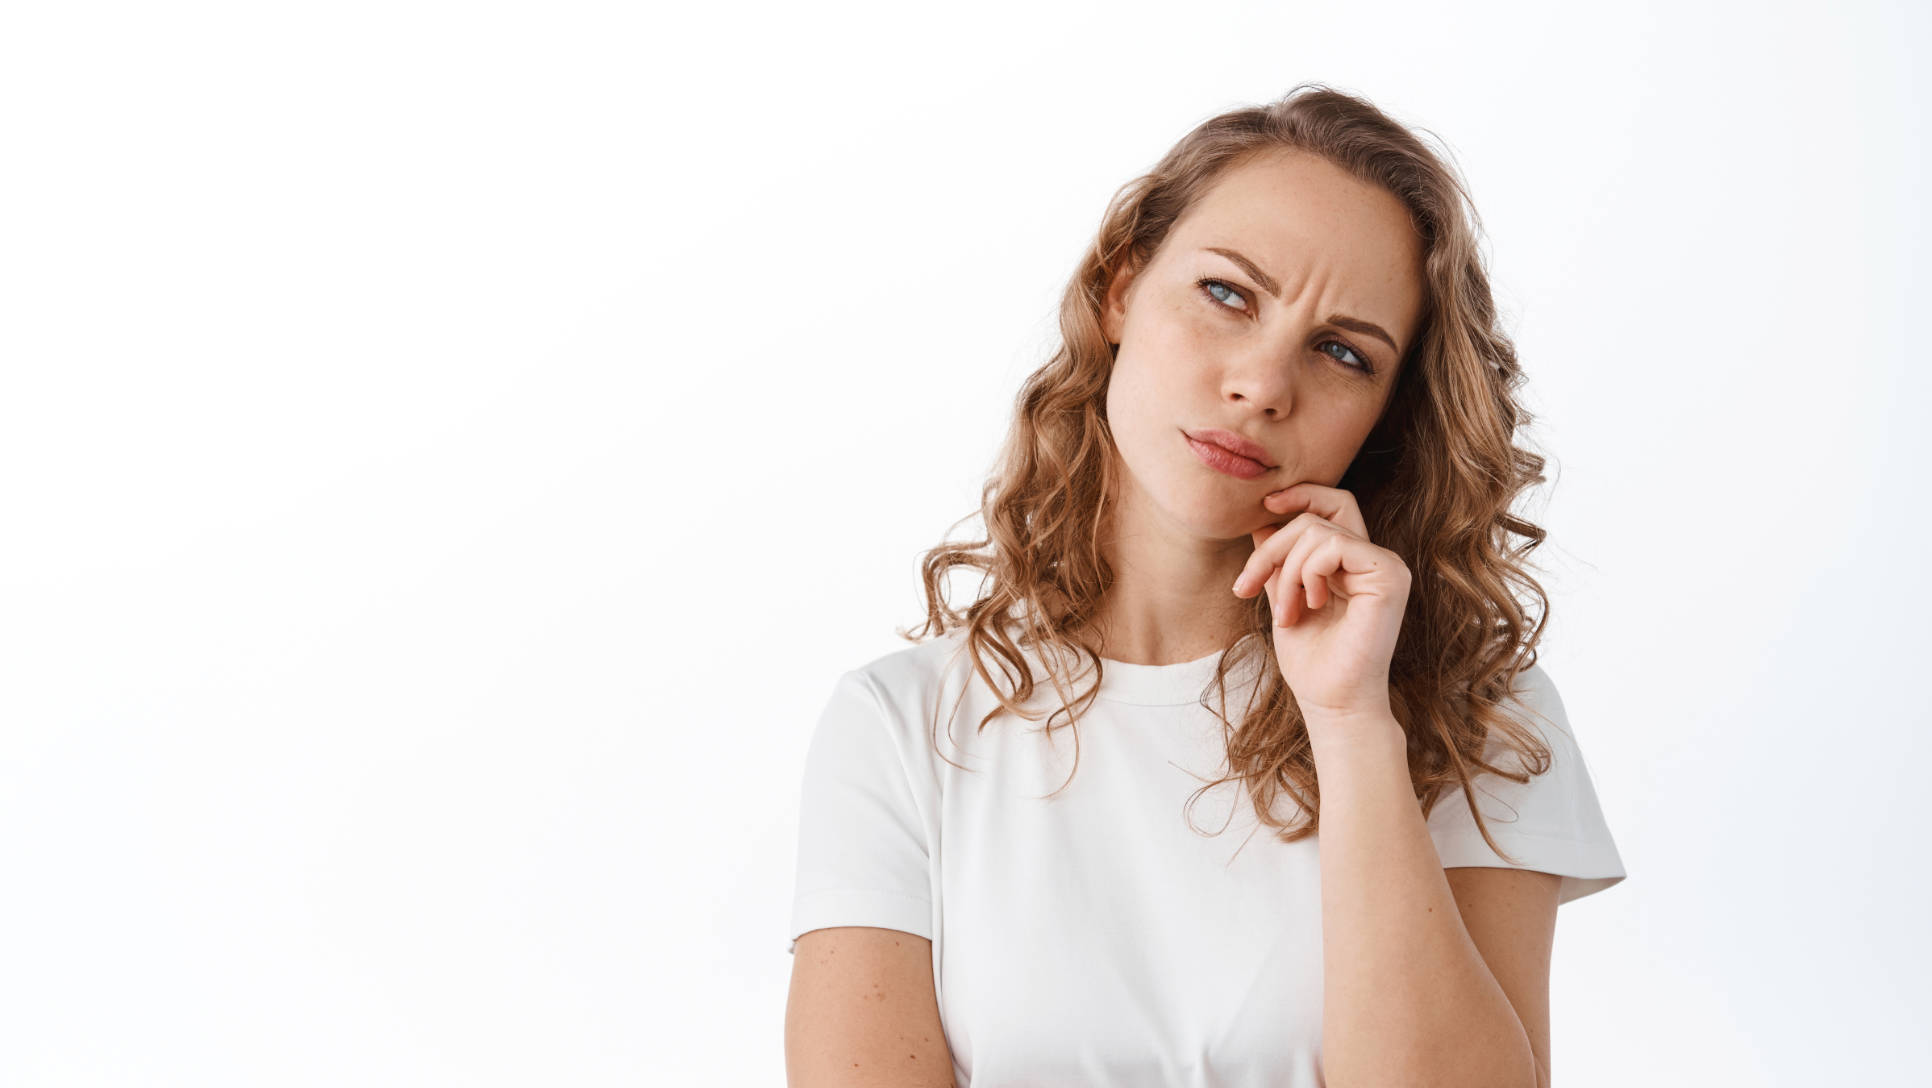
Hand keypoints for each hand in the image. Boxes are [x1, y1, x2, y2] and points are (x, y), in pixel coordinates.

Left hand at [1229, 482, 1410, 732]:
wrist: (1332, 703)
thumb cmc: (1312, 662)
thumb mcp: (1284, 598)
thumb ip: (1280, 560)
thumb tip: (1264, 520)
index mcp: (1354, 563)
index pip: (1332, 505)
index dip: (1300, 496)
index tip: (1263, 508)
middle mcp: (1374, 559)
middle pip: (1316, 514)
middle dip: (1271, 546)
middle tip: (1248, 586)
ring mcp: (1386, 565)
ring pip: (1317, 530)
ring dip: (1285, 571)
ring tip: (1287, 614)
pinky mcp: (1389, 575)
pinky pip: (1333, 545)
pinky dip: (1307, 573)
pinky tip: (1312, 605)